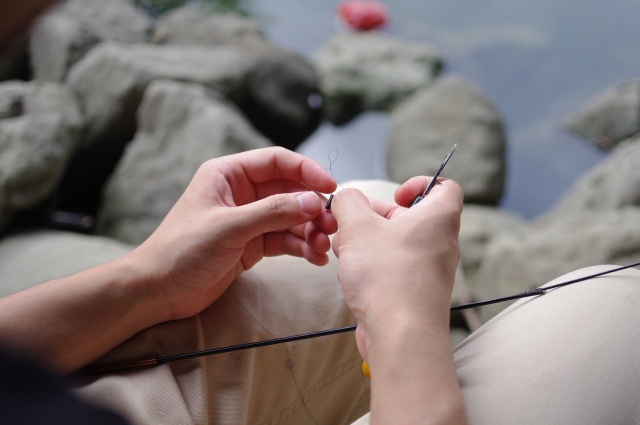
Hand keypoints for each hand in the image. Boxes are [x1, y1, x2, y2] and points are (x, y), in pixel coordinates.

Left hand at [132, 147, 337, 320]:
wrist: (159, 290)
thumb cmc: (182, 250)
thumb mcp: (229, 227)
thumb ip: (272, 212)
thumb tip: (313, 201)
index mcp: (228, 174)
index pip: (277, 161)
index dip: (307, 170)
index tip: (330, 187)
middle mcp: (241, 193)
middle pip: (289, 190)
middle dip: (312, 207)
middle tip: (330, 225)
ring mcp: (248, 219)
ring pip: (290, 217)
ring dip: (309, 230)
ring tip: (323, 247)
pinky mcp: (252, 244)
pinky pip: (284, 239)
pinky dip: (301, 246)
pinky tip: (314, 258)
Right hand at [330, 176, 462, 361]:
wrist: (400, 335)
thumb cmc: (387, 277)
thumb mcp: (357, 226)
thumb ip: (348, 203)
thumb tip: (346, 198)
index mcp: (438, 218)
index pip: (446, 187)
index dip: (419, 184)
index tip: (394, 195)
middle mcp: (440, 243)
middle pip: (409, 216)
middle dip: (374, 217)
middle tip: (350, 224)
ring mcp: (429, 270)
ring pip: (396, 243)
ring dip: (367, 242)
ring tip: (344, 250)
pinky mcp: (415, 292)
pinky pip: (394, 268)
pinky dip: (372, 265)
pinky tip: (350, 272)